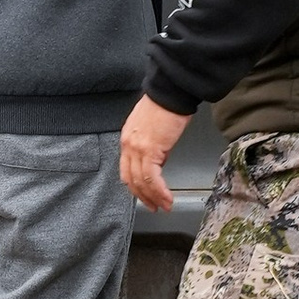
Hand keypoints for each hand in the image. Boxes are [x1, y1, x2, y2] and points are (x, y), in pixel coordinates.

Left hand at [120, 95, 191, 211]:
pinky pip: (152, 178)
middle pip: (131, 179)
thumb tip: (159, 161)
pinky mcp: (150, 150)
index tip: (146, 195)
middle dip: (143, 197)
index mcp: (127, 139)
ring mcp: (137, 148)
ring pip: (141, 182)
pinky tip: (167, 197)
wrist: (171, 92)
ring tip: (164, 206)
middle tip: (154, 206)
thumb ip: (151, 145)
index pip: (126, 169)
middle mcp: (128, 145)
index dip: (136, 186)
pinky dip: (160, 191)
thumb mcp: (153, 127)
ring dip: (153, 197)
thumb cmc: (166, 104)